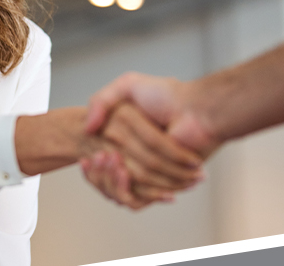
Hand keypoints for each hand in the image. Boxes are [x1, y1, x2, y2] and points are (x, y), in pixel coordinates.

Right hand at [80, 73, 224, 209]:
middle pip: (107, 180)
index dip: (91, 167)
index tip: (87, 158)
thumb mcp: (127, 85)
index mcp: (126, 141)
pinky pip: (137, 198)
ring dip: (110, 181)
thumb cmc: (167, 95)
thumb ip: (101, 101)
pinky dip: (125, 189)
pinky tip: (122, 172)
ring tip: (112, 161)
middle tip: (97, 159)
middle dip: (99, 174)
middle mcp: (136, 158)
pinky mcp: (161, 184)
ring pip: (118, 191)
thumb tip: (87, 129)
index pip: (99, 163)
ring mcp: (149, 172)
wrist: (196, 110)